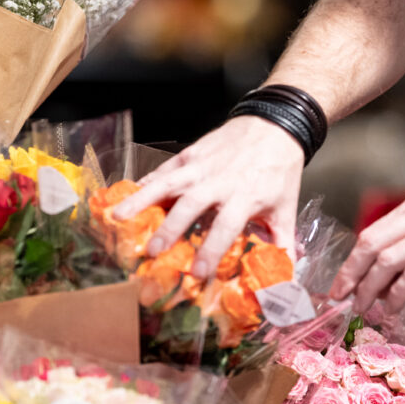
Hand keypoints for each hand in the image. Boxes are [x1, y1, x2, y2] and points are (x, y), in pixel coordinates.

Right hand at [111, 116, 304, 276]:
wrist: (275, 126)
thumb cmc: (279, 170)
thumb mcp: (286, 209)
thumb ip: (283, 244)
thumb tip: (283, 277)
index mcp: (246, 196)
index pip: (226, 226)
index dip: (211, 249)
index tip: (198, 272)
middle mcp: (220, 180)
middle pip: (190, 204)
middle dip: (170, 228)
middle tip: (152, 251)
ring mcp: (202, 165)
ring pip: (168, 182)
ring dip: (142, 200)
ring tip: (118, 217)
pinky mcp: (191, 153)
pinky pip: (165, 169)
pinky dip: (145, 182)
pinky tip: (127, 194)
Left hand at [330, 196, 404, 312]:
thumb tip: (382, 282)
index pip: (370, 236)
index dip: (350, 263)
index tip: (339, 286)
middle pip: (371, 247)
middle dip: (352, 276)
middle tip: (341, 299)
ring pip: (387, 262)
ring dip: (370, 289)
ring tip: (364, 308)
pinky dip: (397, 295)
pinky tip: (393, 308)